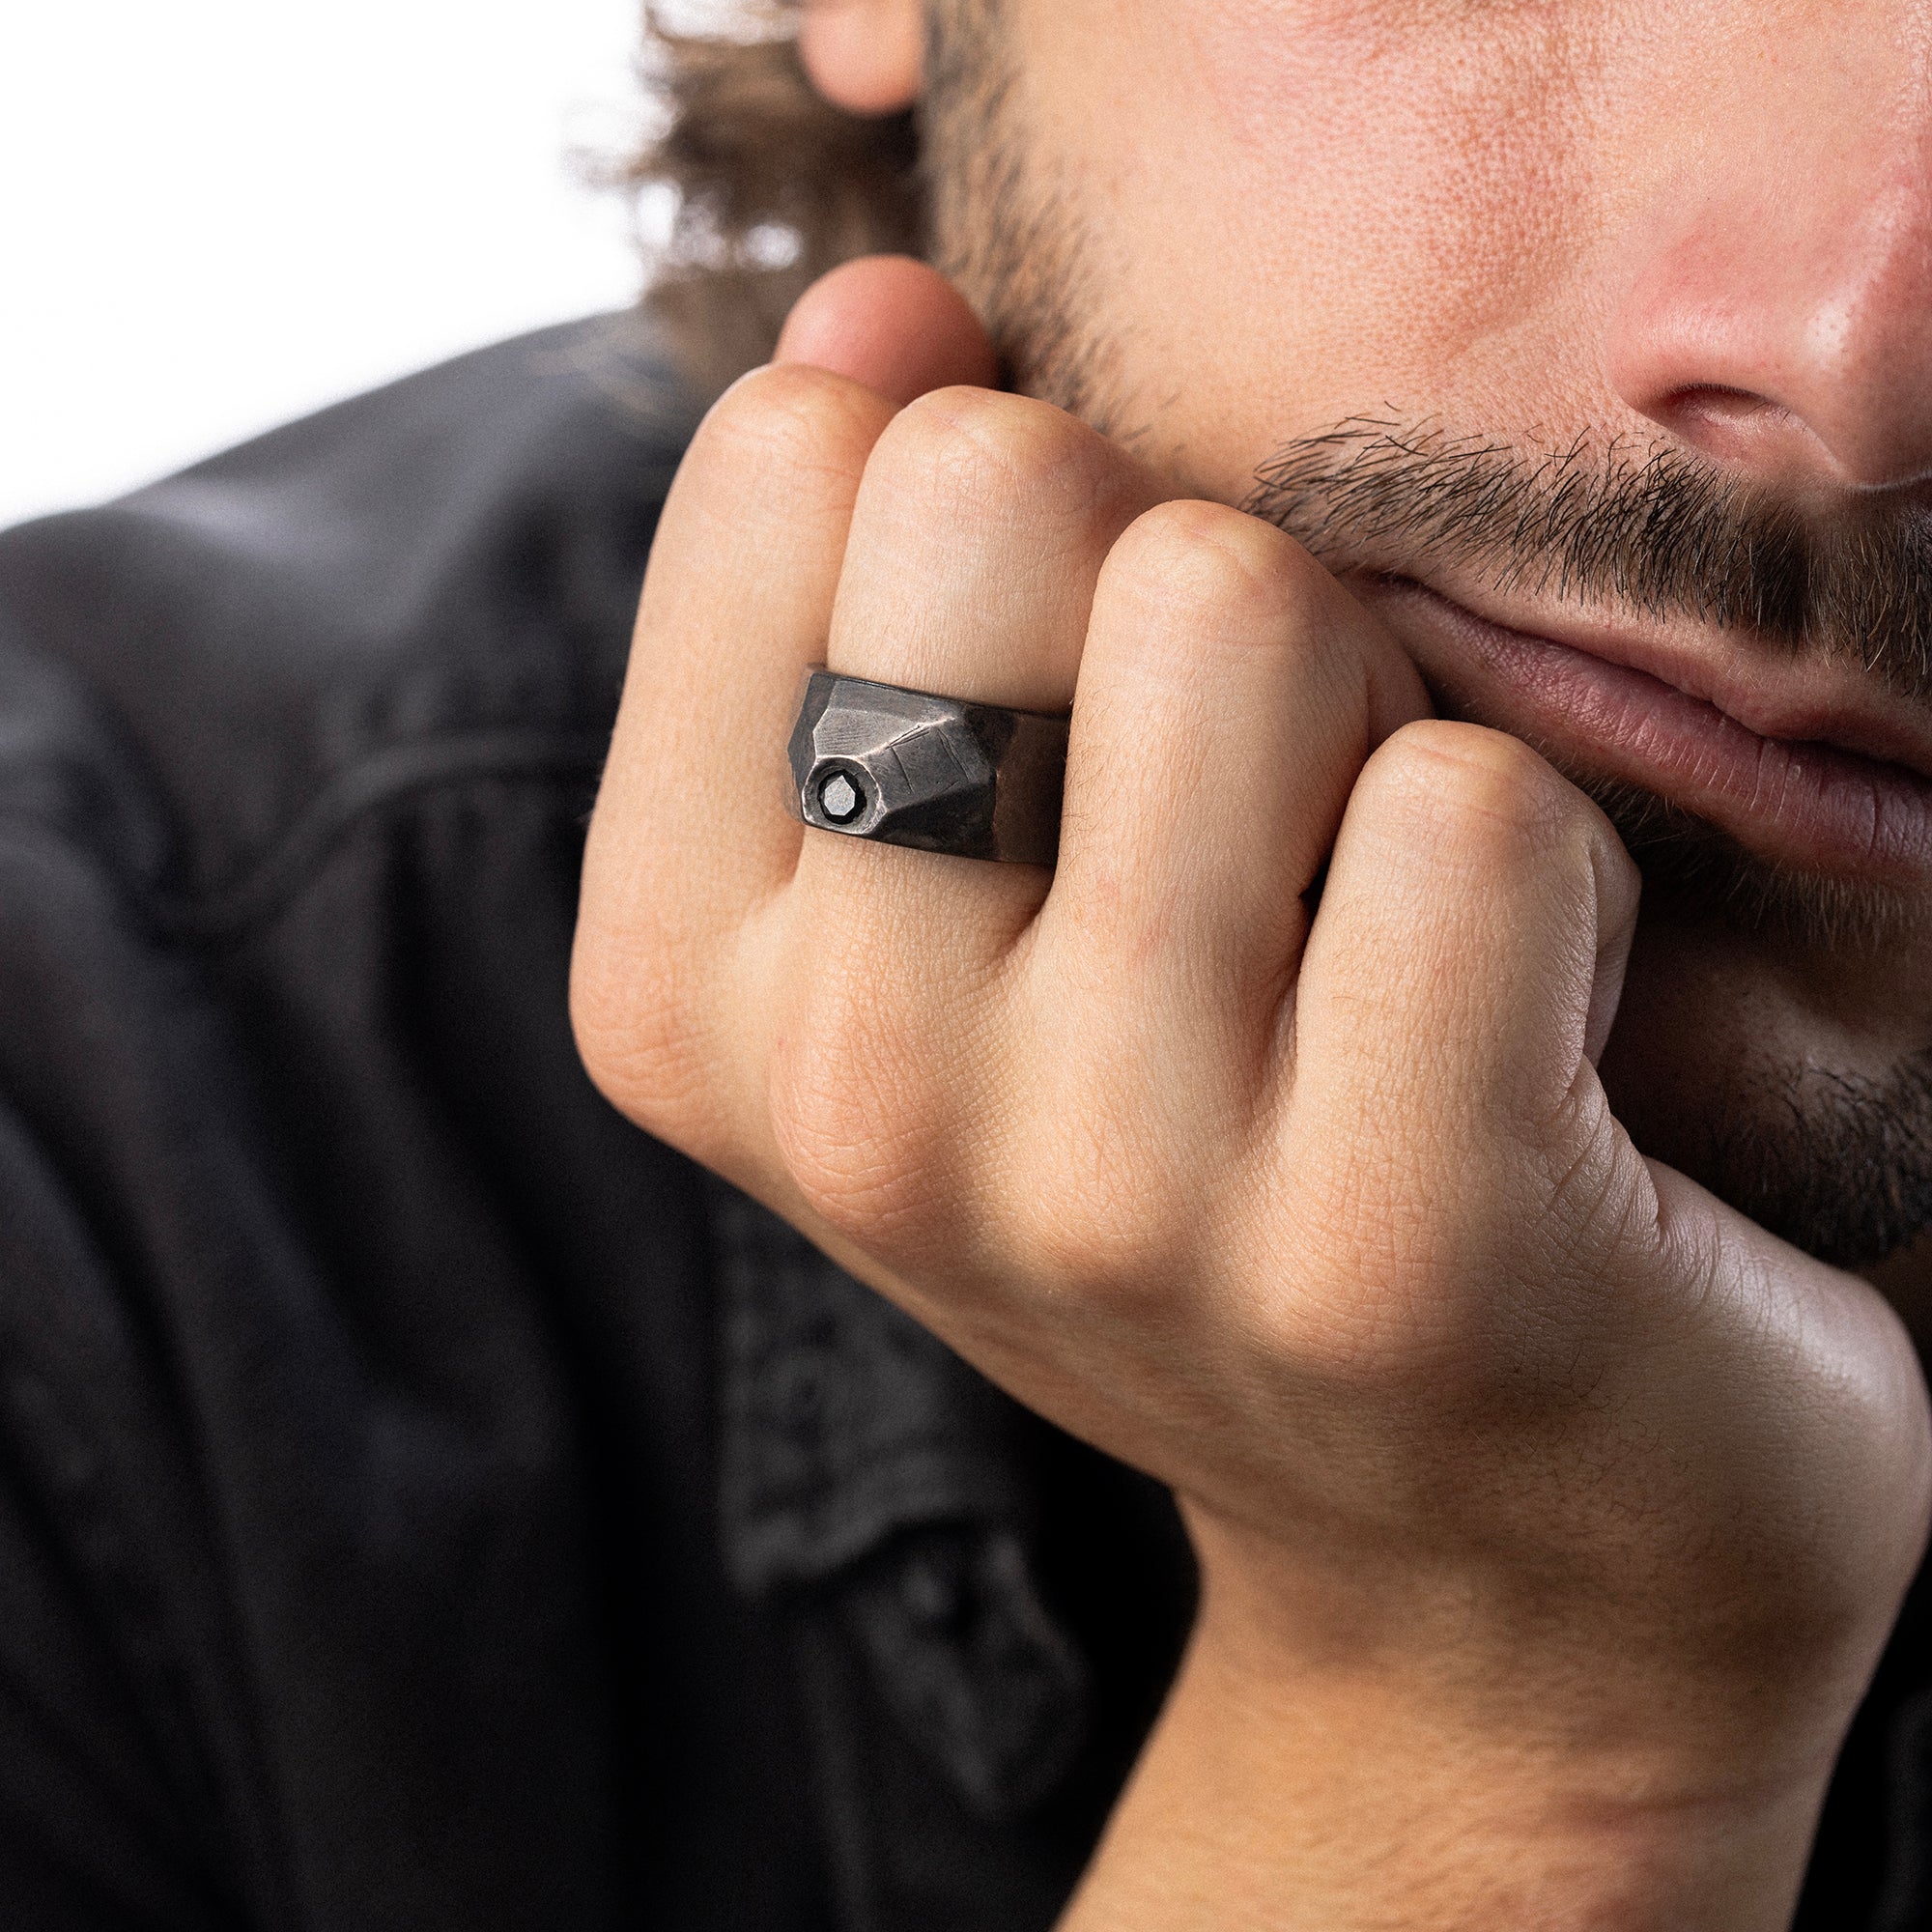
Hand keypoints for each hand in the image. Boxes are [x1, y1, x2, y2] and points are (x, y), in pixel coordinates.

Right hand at [572, 257, 1931, 1927]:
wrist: (1475, 1556)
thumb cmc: (1203, 1173)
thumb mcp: (943, 912)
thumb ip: (854, 590)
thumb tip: (874, 310)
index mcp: (680, 986)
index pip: (788, 460)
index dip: (986, 516)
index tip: (1061, 715)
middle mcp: (843, 1093)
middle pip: (996, 486)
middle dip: (1166, 582)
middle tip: (1238, 807)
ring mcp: (1104, 1185)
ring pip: (1240, 606)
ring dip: (1359, 709)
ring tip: (1363, 919)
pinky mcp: (1397, 1248)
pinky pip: (1475, 806)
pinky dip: (1541, 862)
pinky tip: (1511, 1033)